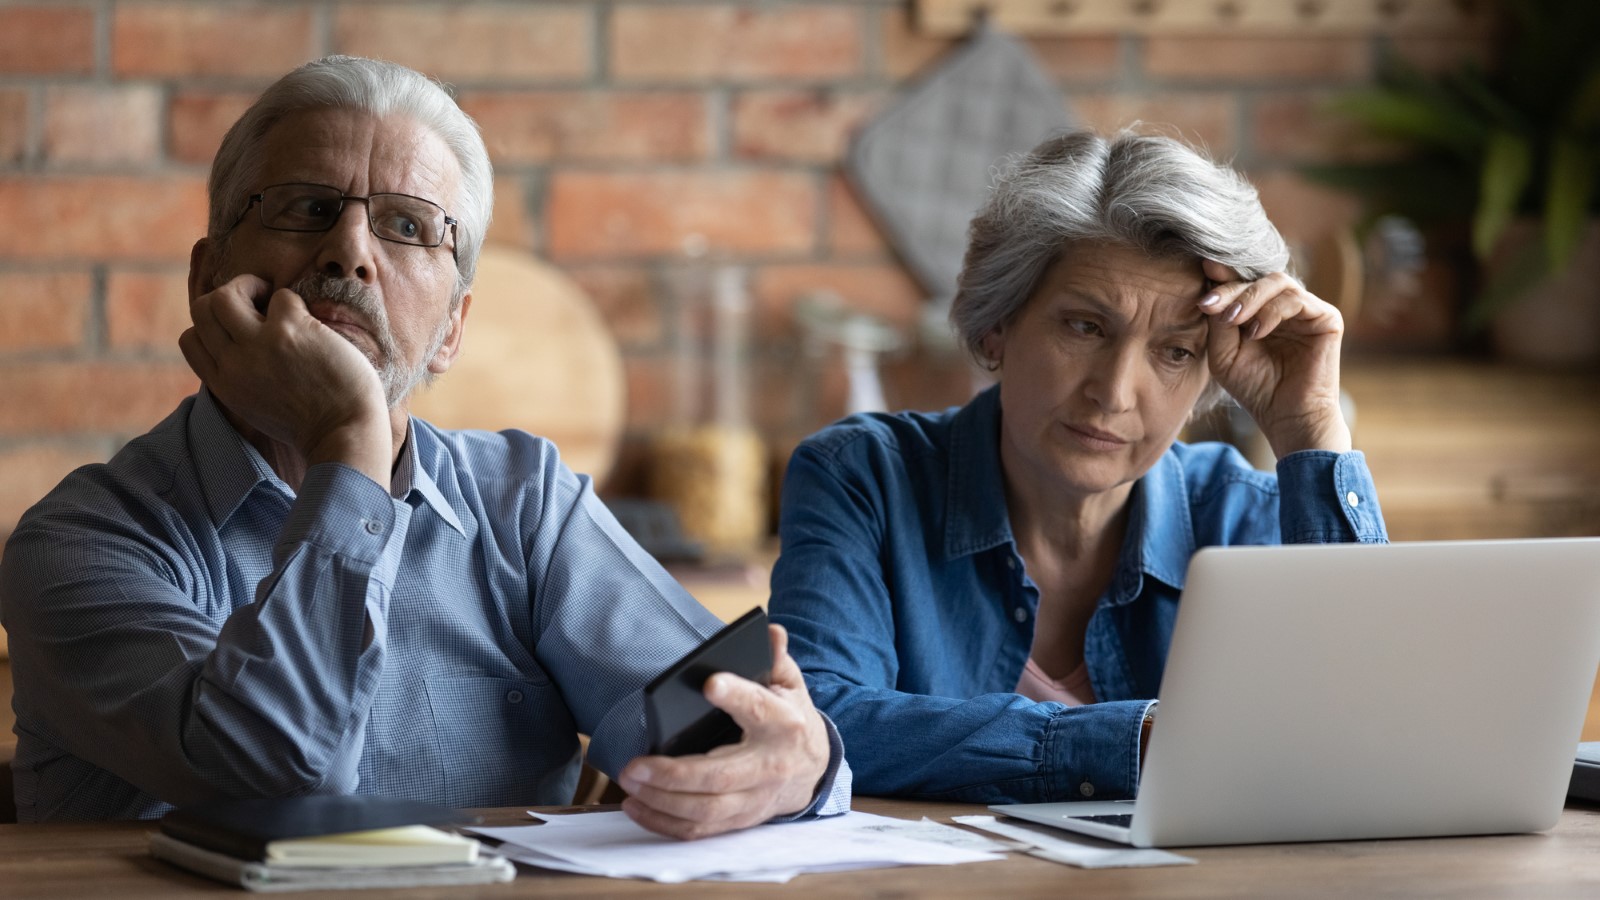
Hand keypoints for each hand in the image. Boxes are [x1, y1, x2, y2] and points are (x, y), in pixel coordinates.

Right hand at [179, 274, 390, 482]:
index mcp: (224, 385)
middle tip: (259, 302)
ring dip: (250, 285)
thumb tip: (241, 348)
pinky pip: (282, 296)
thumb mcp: (258, 408)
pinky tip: (312, 324)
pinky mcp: (289, 331)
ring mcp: (259, 346)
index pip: (190, 340)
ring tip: (274, 300)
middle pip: (202, 309)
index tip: (241, 327)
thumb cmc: (314, 423)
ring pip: (224, 295)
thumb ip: (242, 379)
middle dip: (228, 295)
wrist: (345, 435)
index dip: (212, 325)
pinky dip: (295, 303)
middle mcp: (233, 364)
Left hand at [617, 624, 830, 839]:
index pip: (759, 709)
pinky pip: (699, 830)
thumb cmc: (790, 719)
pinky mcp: (739, 820)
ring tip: (629, 782)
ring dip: (662, 801)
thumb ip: (776, 659)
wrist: (812, 769)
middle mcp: (769, 766)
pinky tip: (636, 806)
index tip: (709, 683)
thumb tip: (770, 631)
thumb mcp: (790, 684)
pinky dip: (664, 823)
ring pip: (706, 810)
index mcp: (783, 724)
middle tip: (634, 765)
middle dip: (673, 774)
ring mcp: (754, 799)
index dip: (736, 696)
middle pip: (720, 776)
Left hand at [1197, 261, 1351, 456]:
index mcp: (1261, 311)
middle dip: (1230, 289)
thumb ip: (1218, 324)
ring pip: (1278, 282)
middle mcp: (1285, 307)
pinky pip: (1297, 299)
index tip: (1203, 271)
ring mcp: (1307, 311)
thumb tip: (1212, 292)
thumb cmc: (1255, 388)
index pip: (1243, 284)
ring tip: (1234, 320)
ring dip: (1250, 298)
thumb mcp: (1224, 354)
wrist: (1287, 417)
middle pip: (1257, 278)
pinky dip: (1271, 311)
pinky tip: (1256, 332)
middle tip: (1209, 304)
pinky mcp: (1326, 318)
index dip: (1223, 276)